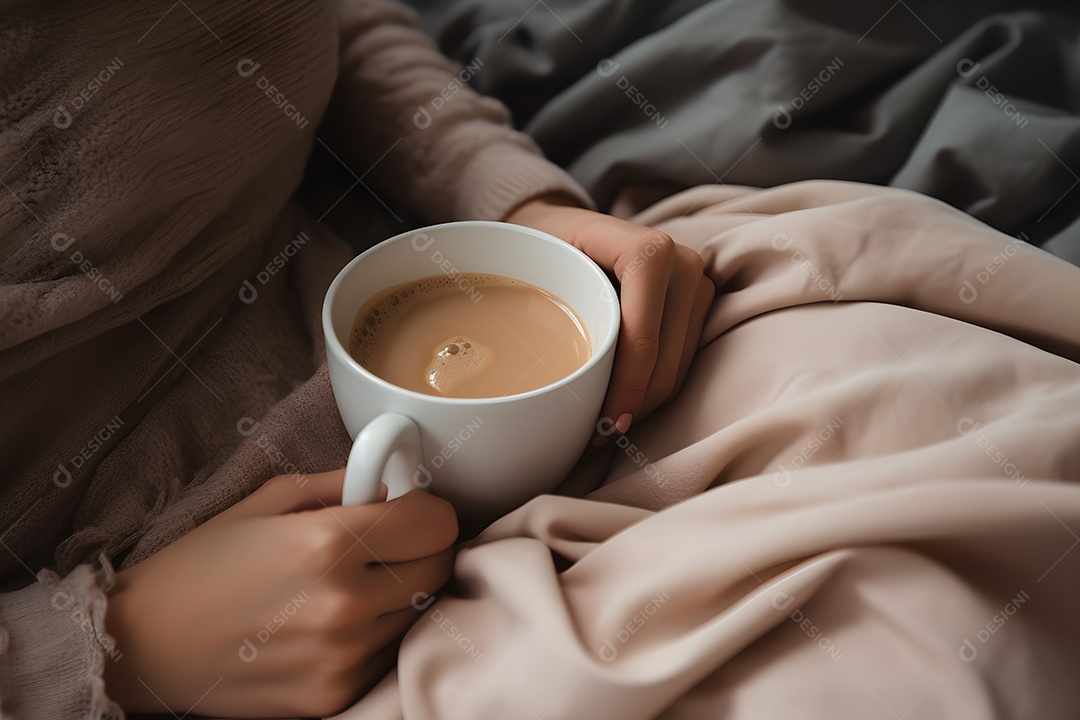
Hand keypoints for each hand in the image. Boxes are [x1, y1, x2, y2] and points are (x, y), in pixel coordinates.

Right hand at [104, 471, 456, 717]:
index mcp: (328, 543)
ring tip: (352, 586)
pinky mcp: (332, 695)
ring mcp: (341, 657)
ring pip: (418, 614)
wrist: (144, 645)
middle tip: (388, 546)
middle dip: (422, 550)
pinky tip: (336, 624)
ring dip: (400, 595)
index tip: (413, 512)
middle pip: (438, 569)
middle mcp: (343, 603)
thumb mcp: (266, 500)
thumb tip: (393, 484)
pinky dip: (377, 636)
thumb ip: (340, 484)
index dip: (429, 512)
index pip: (436, 524)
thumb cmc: (202, 564)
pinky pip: (387, 656)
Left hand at [506, 195, 714, 438]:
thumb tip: (553, 379)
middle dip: (632, 407)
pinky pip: (683, 362)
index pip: (644, 335)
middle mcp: (683, 262)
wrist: (563, 225)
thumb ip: (549, 303)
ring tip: (602, 429)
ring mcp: (697, 283)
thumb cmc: (544, 246)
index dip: (627, 385)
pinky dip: (652, 390)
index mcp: (647, 250)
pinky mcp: (700, 302)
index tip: (602, 424)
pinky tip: (621, 405)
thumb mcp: (538, 265)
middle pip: (666, 361)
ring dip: (643, 406)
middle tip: (593, 439)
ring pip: (678, 369)